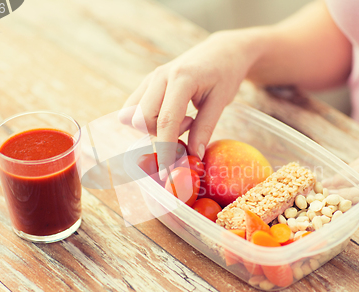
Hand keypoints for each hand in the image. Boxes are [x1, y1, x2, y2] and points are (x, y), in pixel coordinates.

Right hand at [118, 29, 261, 176]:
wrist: (222, 51)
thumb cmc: (225, 74)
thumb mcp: (221, 101)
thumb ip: (205, 129)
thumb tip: (193, 157)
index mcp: (181, 78)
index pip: (165, 120)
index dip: (165, 149)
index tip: (167, 172)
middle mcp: (159, 76)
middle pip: (142, 119)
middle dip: (161, 135)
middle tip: (188, 126)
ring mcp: (150, 78)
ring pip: (132, 115)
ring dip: (153, 127)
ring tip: (182, 119)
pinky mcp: (147, 83)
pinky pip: (133, 108)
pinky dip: (148, 120)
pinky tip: (171, 115)